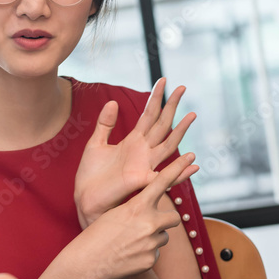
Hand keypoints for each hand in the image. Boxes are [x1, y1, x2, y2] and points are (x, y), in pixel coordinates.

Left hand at [74, 78, 196, 227]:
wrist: (85, 199)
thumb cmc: (91, 175)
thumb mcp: (95, 145)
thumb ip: (105, 124)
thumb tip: (112, 101)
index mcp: (132, 142)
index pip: (148, 115)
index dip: (156, 98)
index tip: (163, 80)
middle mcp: (143, 152)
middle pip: (162, 125)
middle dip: (171, 106)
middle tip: (183, 87)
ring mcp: (145, 166)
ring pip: (168, 145)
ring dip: (180, 131)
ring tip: (192, 115)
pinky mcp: (142, 182)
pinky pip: (165, 176)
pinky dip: (180, 171)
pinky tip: (192, 161)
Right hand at [74, 152, 196, 278]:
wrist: (88, 262)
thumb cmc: (96, 235)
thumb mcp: (114, 214)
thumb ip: (135, 209)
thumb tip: (150, 211)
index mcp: (137, 207)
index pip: (161, 183)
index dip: (177, 168)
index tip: (189, 156)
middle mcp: (149, 223)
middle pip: (174, 217)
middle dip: (166, 220)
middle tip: (150, 225)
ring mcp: (152, 242)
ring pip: (163, 237)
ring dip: (152, 239)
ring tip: (130, 243)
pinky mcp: (151, 259)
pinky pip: (155, 253)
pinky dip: (144, 254)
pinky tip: (128, 255)